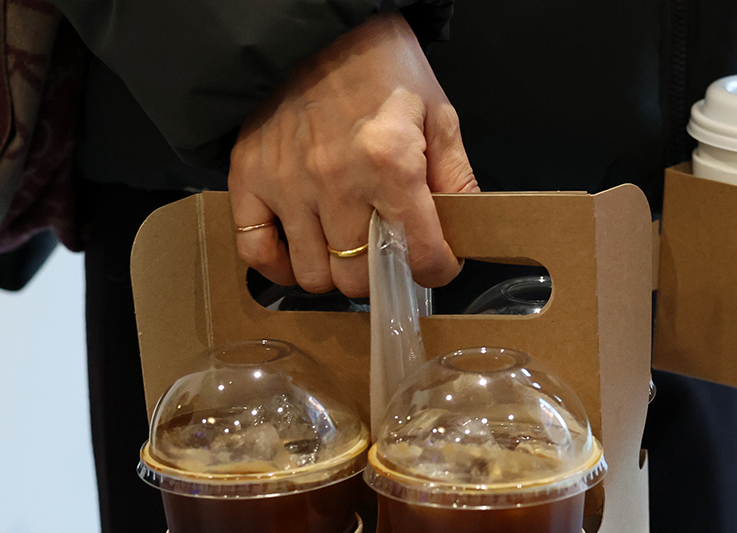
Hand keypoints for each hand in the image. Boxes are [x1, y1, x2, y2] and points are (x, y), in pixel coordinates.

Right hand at [229, 13, 476, 296]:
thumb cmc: (383, 69)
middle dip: (381, 276)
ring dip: (334, 274)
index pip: (420, 256)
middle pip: (358, 279)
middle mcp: (335, 179)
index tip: (436, 263)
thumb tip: (466, 235)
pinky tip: (301, 252)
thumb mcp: (437, 115)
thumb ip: (456, 180)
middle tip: (387, 252)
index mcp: (390, 161)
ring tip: (347, 249)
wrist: (318, 27)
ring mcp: (287, 182)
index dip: (437, 269)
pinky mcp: (248, 176)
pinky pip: (255, 251)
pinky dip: (279, 265)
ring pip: (312, 275)